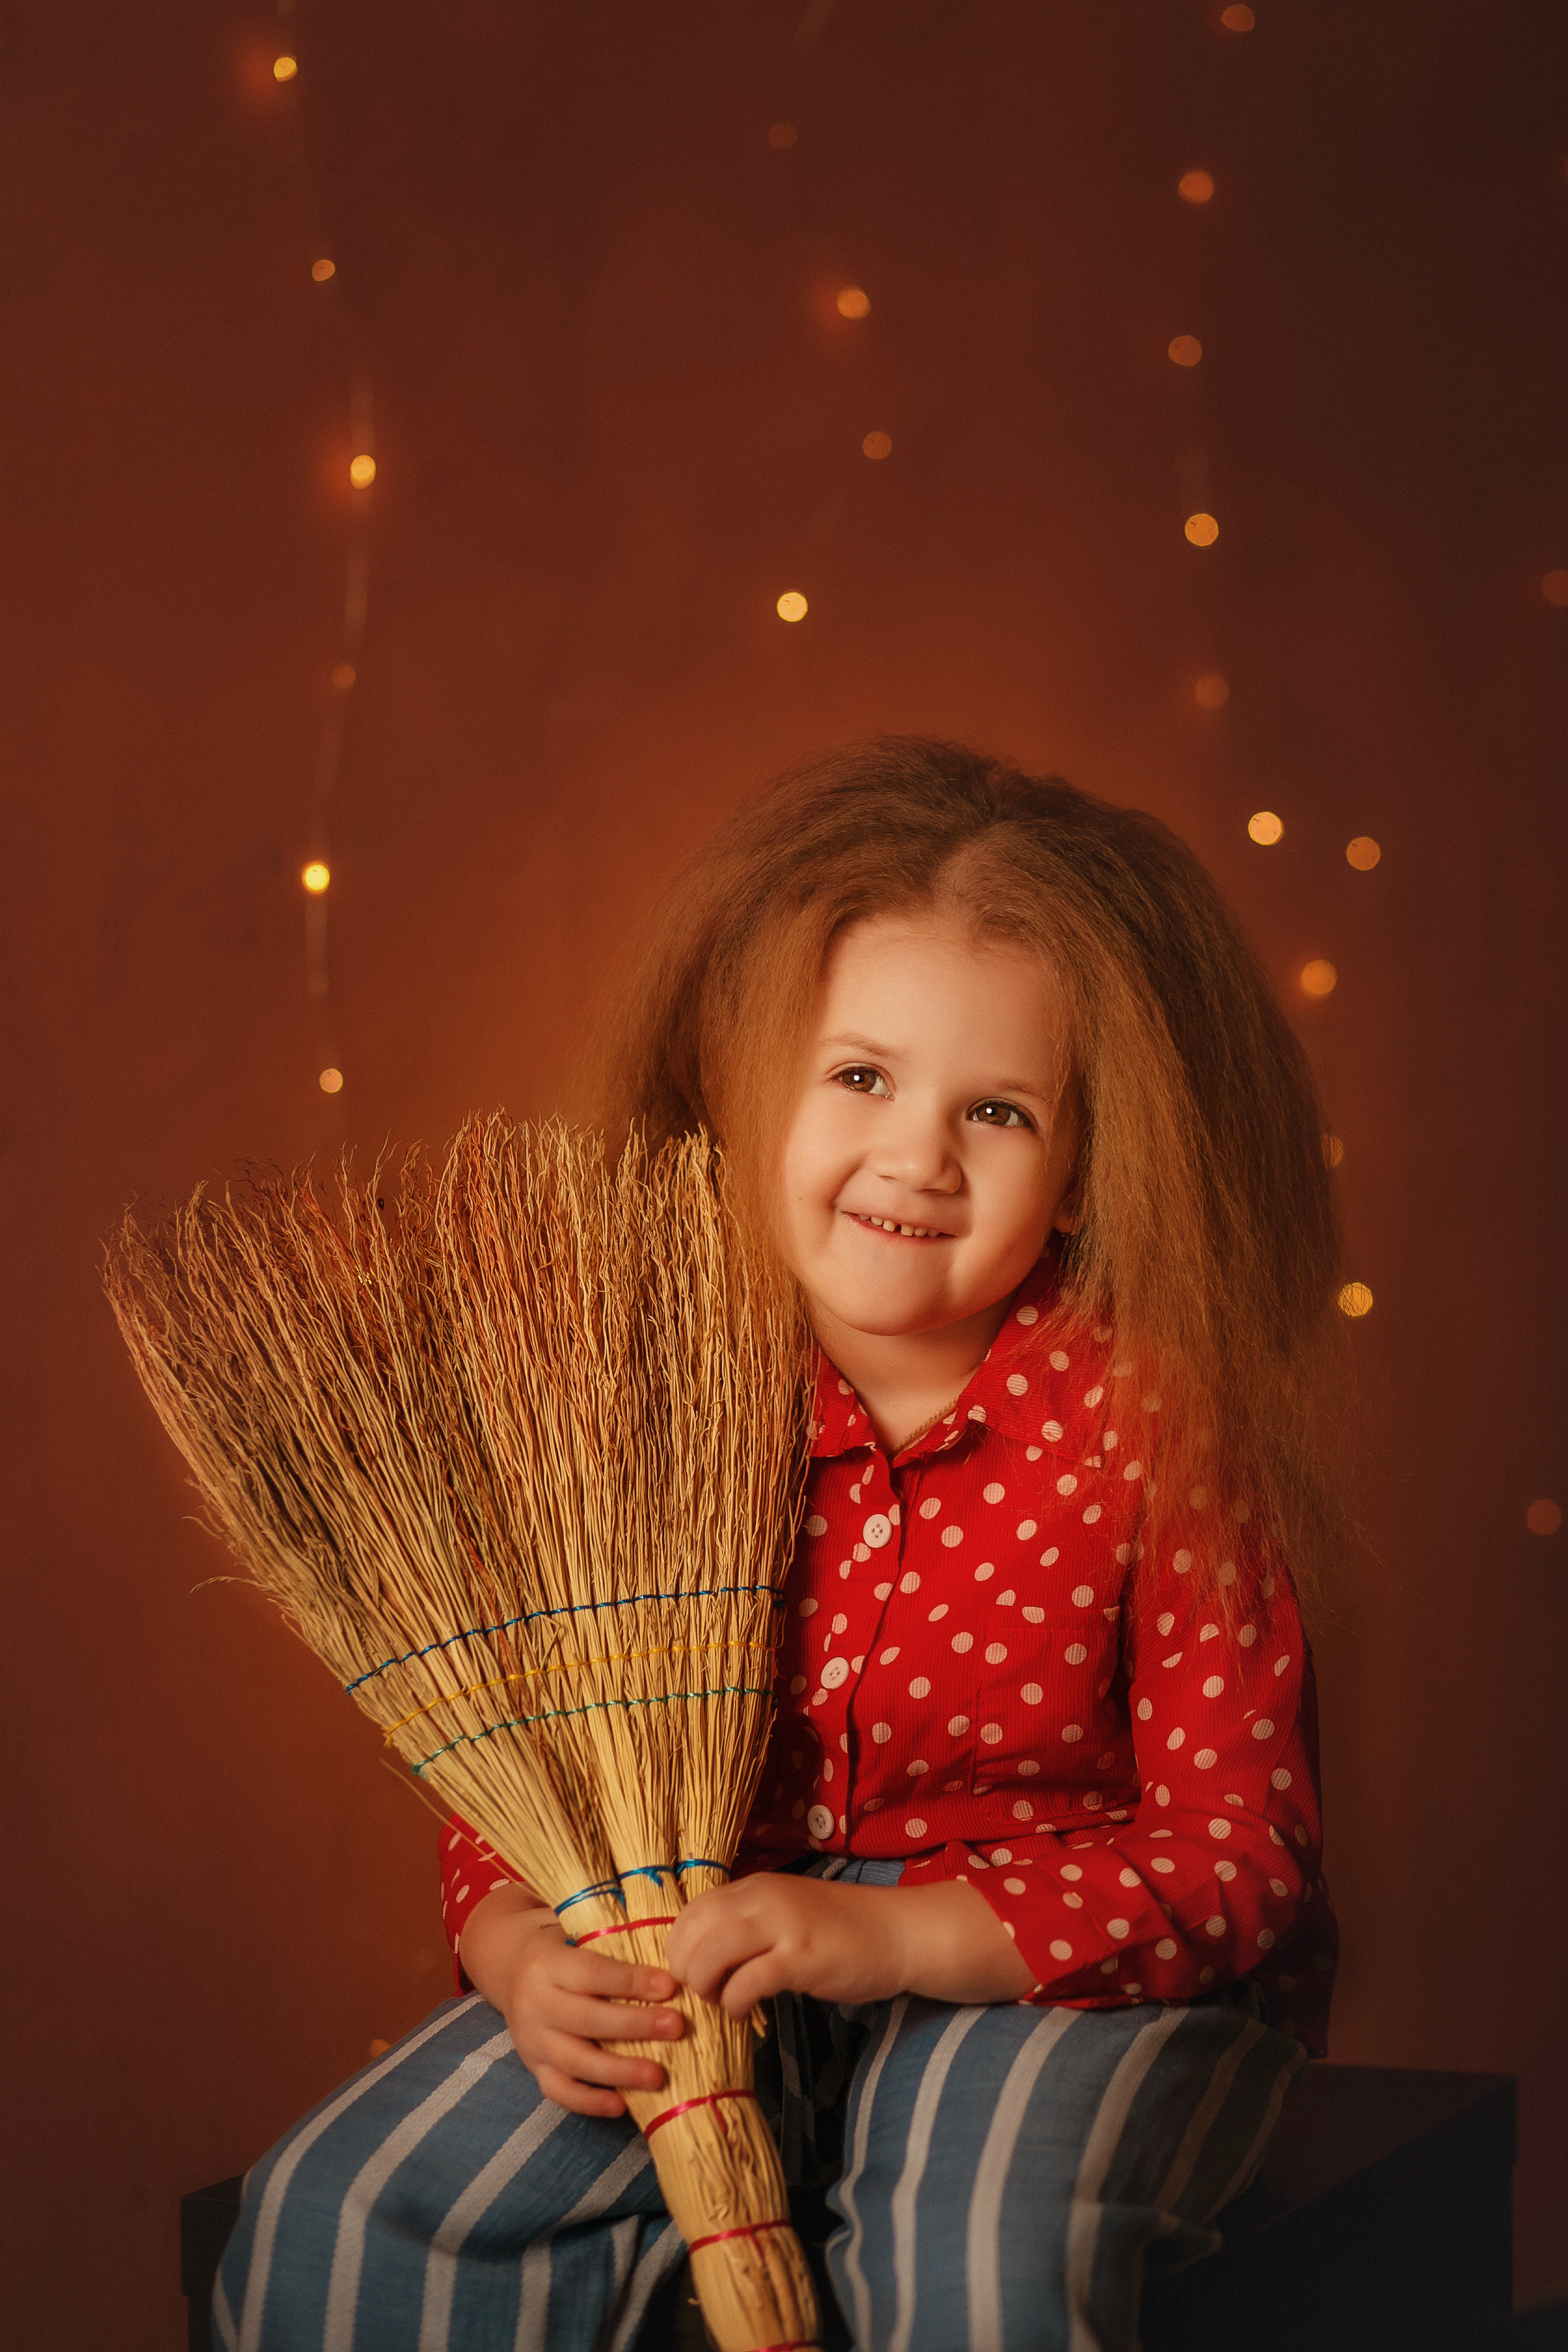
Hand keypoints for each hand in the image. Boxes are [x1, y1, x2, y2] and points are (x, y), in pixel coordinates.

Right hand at [458, 1883, 685, 2117]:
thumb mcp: (578, 1934)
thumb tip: (671, 1946)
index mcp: (549, 1964)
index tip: (671, 1986)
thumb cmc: (564, 1949)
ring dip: (619, 2071)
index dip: (632, 1981)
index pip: (593, 1974)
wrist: (511, 1969)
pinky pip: (559, 2091)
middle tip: (676, 2028)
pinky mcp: (534, 2068)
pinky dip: (589, 2102)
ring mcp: (532, 2041)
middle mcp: (536, 2003)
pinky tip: (622, 2104)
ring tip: (658, 2075)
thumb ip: (615, 1941)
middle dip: (635, 2025)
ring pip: (575, 2061)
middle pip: (587, 2019)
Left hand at [664, 1872, 1034, 2016]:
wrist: (898, 1932)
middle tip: (705, 1993)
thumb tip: (702, 1954)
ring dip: (706, 1987)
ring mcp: (782, 1926)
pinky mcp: (801, 1958)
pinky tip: (746, 2012)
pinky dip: (735, 2003)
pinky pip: (746, 1983)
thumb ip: (747, 1924)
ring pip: (710, 1955)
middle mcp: (762, 1898)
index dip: (679, 1949)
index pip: (690, 1913)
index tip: (692, 1974)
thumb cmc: (841, 1928)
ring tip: (722, 2001)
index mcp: (754, 1886)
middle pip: (691, 1934)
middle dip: (686, 1972)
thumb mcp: (786, 1912)